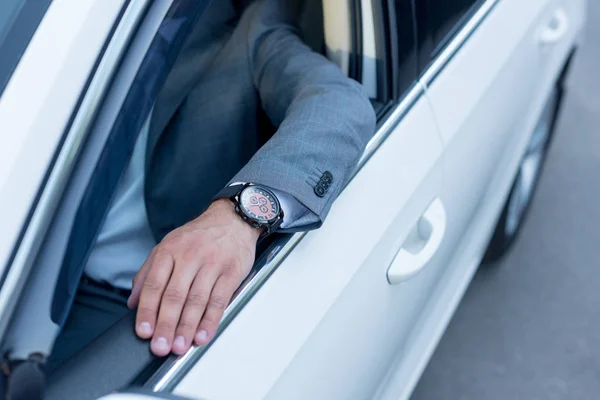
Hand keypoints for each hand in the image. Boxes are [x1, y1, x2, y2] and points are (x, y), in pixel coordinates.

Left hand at [127, 199, 260, 355]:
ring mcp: (212, 264)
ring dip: (187, 327)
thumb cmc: (199, 237)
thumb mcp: (168, 246)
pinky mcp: (231, 272)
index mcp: (169, 251)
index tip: (143, 331)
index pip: (154, 285)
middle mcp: (189, 256)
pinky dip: (210, 320)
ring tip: (180, 346)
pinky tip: (202, 334)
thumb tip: (133, 303)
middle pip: (175, 296)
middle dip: (166, 324)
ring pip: (196, 300)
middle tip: (160, 346)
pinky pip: (219, 299)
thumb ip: (148, 273)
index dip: (147, 311)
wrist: (232, 220)